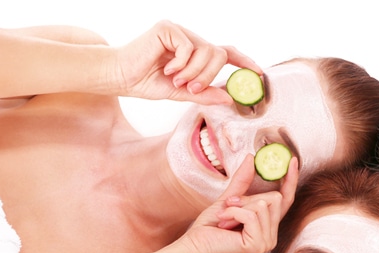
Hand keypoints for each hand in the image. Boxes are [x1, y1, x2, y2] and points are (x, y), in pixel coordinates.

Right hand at [113, 20, 261, 103]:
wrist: (119, 76)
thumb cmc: (146, 82)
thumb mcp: (180, 92)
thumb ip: (203, 93)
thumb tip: (228, 98)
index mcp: (194, 53)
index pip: (224, 52)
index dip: (243, 60)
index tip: (258, 72)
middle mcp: (190, 39)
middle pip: (218, 54)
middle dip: (209, 75)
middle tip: (192, 88)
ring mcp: (179, 32)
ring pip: (206, 50)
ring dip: (195, 71)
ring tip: (176, 80)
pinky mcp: (167, 28)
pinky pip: (187, 47)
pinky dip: (181, 63)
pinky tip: (167, 68)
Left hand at [180, 155, 298, 252]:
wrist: (194, 246)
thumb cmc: (209, 229)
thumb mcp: (228, 199)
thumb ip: (242, 181)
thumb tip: (251, 158)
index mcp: (267, 224)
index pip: (286, 199)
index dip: (291, 180)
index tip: (292, 161)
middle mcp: (271, 234)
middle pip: (275, 198)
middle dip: (248, 197)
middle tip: (228, 205)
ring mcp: (266, 241)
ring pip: (263, 205)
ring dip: (238, 206)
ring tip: (224, 218)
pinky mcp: (258, 244)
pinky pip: (252, 215)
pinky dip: (234, 213)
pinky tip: (224, 222)